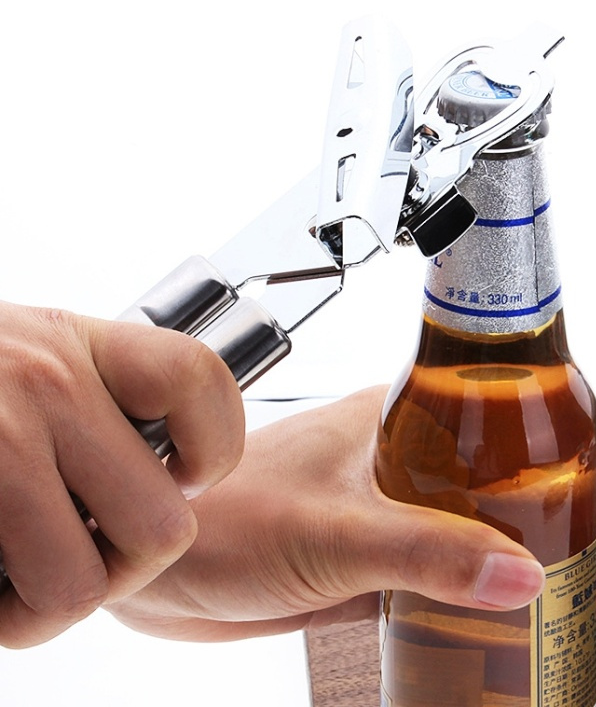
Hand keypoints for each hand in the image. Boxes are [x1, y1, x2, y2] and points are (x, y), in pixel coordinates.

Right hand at [0, 301, 243, 646]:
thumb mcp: (41, 356)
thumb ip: (107, 400)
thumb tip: (180, 475)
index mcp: (83, 343)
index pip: (201, 381)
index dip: (214, 447)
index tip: (182, 473)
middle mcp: (42, 384)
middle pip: (162, 526)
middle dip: (127, 559)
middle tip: (86, 543)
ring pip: (80, 586)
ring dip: (52, 599)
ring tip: (21, 565)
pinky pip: (5, 609)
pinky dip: (0, 612)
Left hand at [107, 387, 595, 658]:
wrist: (161, 561)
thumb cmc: (224, 516)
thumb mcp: (332, 532)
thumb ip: (423, 553)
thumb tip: (520, 578)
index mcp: (397, 422)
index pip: (505, 423)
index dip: (567, 459)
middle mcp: (401, 462)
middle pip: (509, 491)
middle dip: (568, 539)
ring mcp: (389, 515)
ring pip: (483, 541)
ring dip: (535, 579)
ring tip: (587, 625)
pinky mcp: (371, 563)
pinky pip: (446, 582)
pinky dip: (486, 607)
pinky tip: (515, 637)